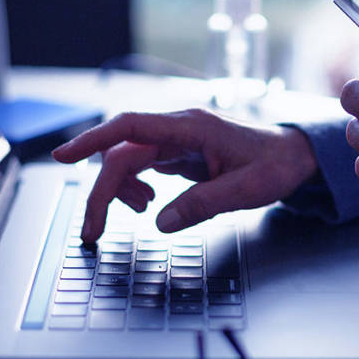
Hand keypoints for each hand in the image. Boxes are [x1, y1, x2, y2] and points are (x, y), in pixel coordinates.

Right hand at [51, 108, 318, 240]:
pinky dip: (136, 188)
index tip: (62, 155)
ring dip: (119, 190)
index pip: (129, 126)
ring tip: (139, 211)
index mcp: (191, 126)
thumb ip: (203, 204)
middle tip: (93, 231)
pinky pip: (143, 167)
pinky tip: (149, 204)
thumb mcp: (247, 190)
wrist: (296, 155)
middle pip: (121, 154)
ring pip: (128, 161)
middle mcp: (178, 128)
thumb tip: (160, 222)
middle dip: (102, 191)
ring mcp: (177, 140)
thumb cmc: (276, 164)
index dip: (92, 139)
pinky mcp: (180, 153)